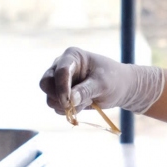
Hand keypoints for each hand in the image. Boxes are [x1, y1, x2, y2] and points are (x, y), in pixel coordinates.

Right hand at [39, 47, 163, 114]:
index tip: (68, 102)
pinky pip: (56, 105)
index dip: (61, 87)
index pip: (60, 71)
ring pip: (49, 97)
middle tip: (72, 106)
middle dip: (57, 96)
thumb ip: (86, 90)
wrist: (120, 88)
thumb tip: (70, 100)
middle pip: (46, 83)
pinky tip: (83, 105)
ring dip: (65, 105)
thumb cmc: (114, 80)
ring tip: (86, 102)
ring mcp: (59, 81)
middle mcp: (61, 66)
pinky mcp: (61, 94)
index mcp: (72, 56)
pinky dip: (68, 110)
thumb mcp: (103, 84)